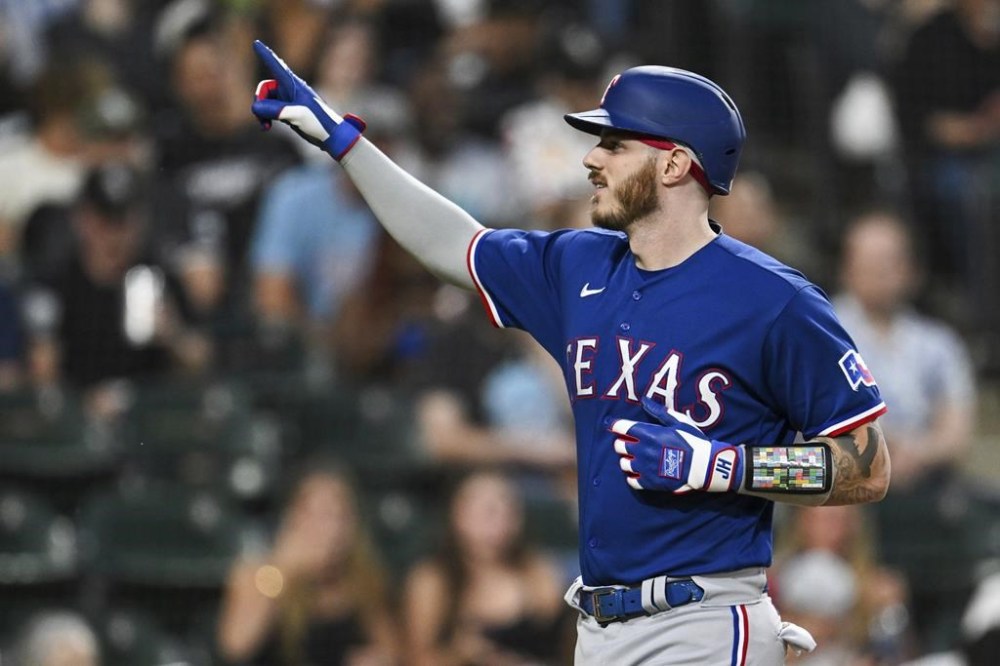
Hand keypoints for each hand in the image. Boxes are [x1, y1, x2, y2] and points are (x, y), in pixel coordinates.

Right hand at [250, 40, 365, 159]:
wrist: (331, 136)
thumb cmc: (319, 122)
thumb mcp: (297, 115)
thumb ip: (276, 110)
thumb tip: (256, 107)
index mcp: (294, 84)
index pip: (276, 66)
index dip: (265, 55)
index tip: (256, 43)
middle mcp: (290, 89)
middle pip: (265, 88)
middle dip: (259, 101)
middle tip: (261, 116)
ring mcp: (288, 100)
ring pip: (265, 100)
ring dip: (261, 112)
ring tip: (265, 126)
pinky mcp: (288, 111)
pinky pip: (269, 109)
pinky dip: (265, 117)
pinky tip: (266, 128)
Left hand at [609, 398, 743, 493]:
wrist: (704, 466)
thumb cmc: (692, 441)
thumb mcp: (678, 422)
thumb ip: (658, 412)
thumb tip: (644, 400)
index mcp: (648, 434)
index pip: (620, 427)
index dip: (616, 425)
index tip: (617, 426)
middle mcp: (642, 450)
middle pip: (618, 445)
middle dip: (623, 442)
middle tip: (632, 443)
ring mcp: (644, 468)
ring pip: (623, 463)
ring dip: (628, 460)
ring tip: (637, 459)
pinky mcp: (649, 483)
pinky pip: (631, 481)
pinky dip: (633, 476)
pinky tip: (641, 473)